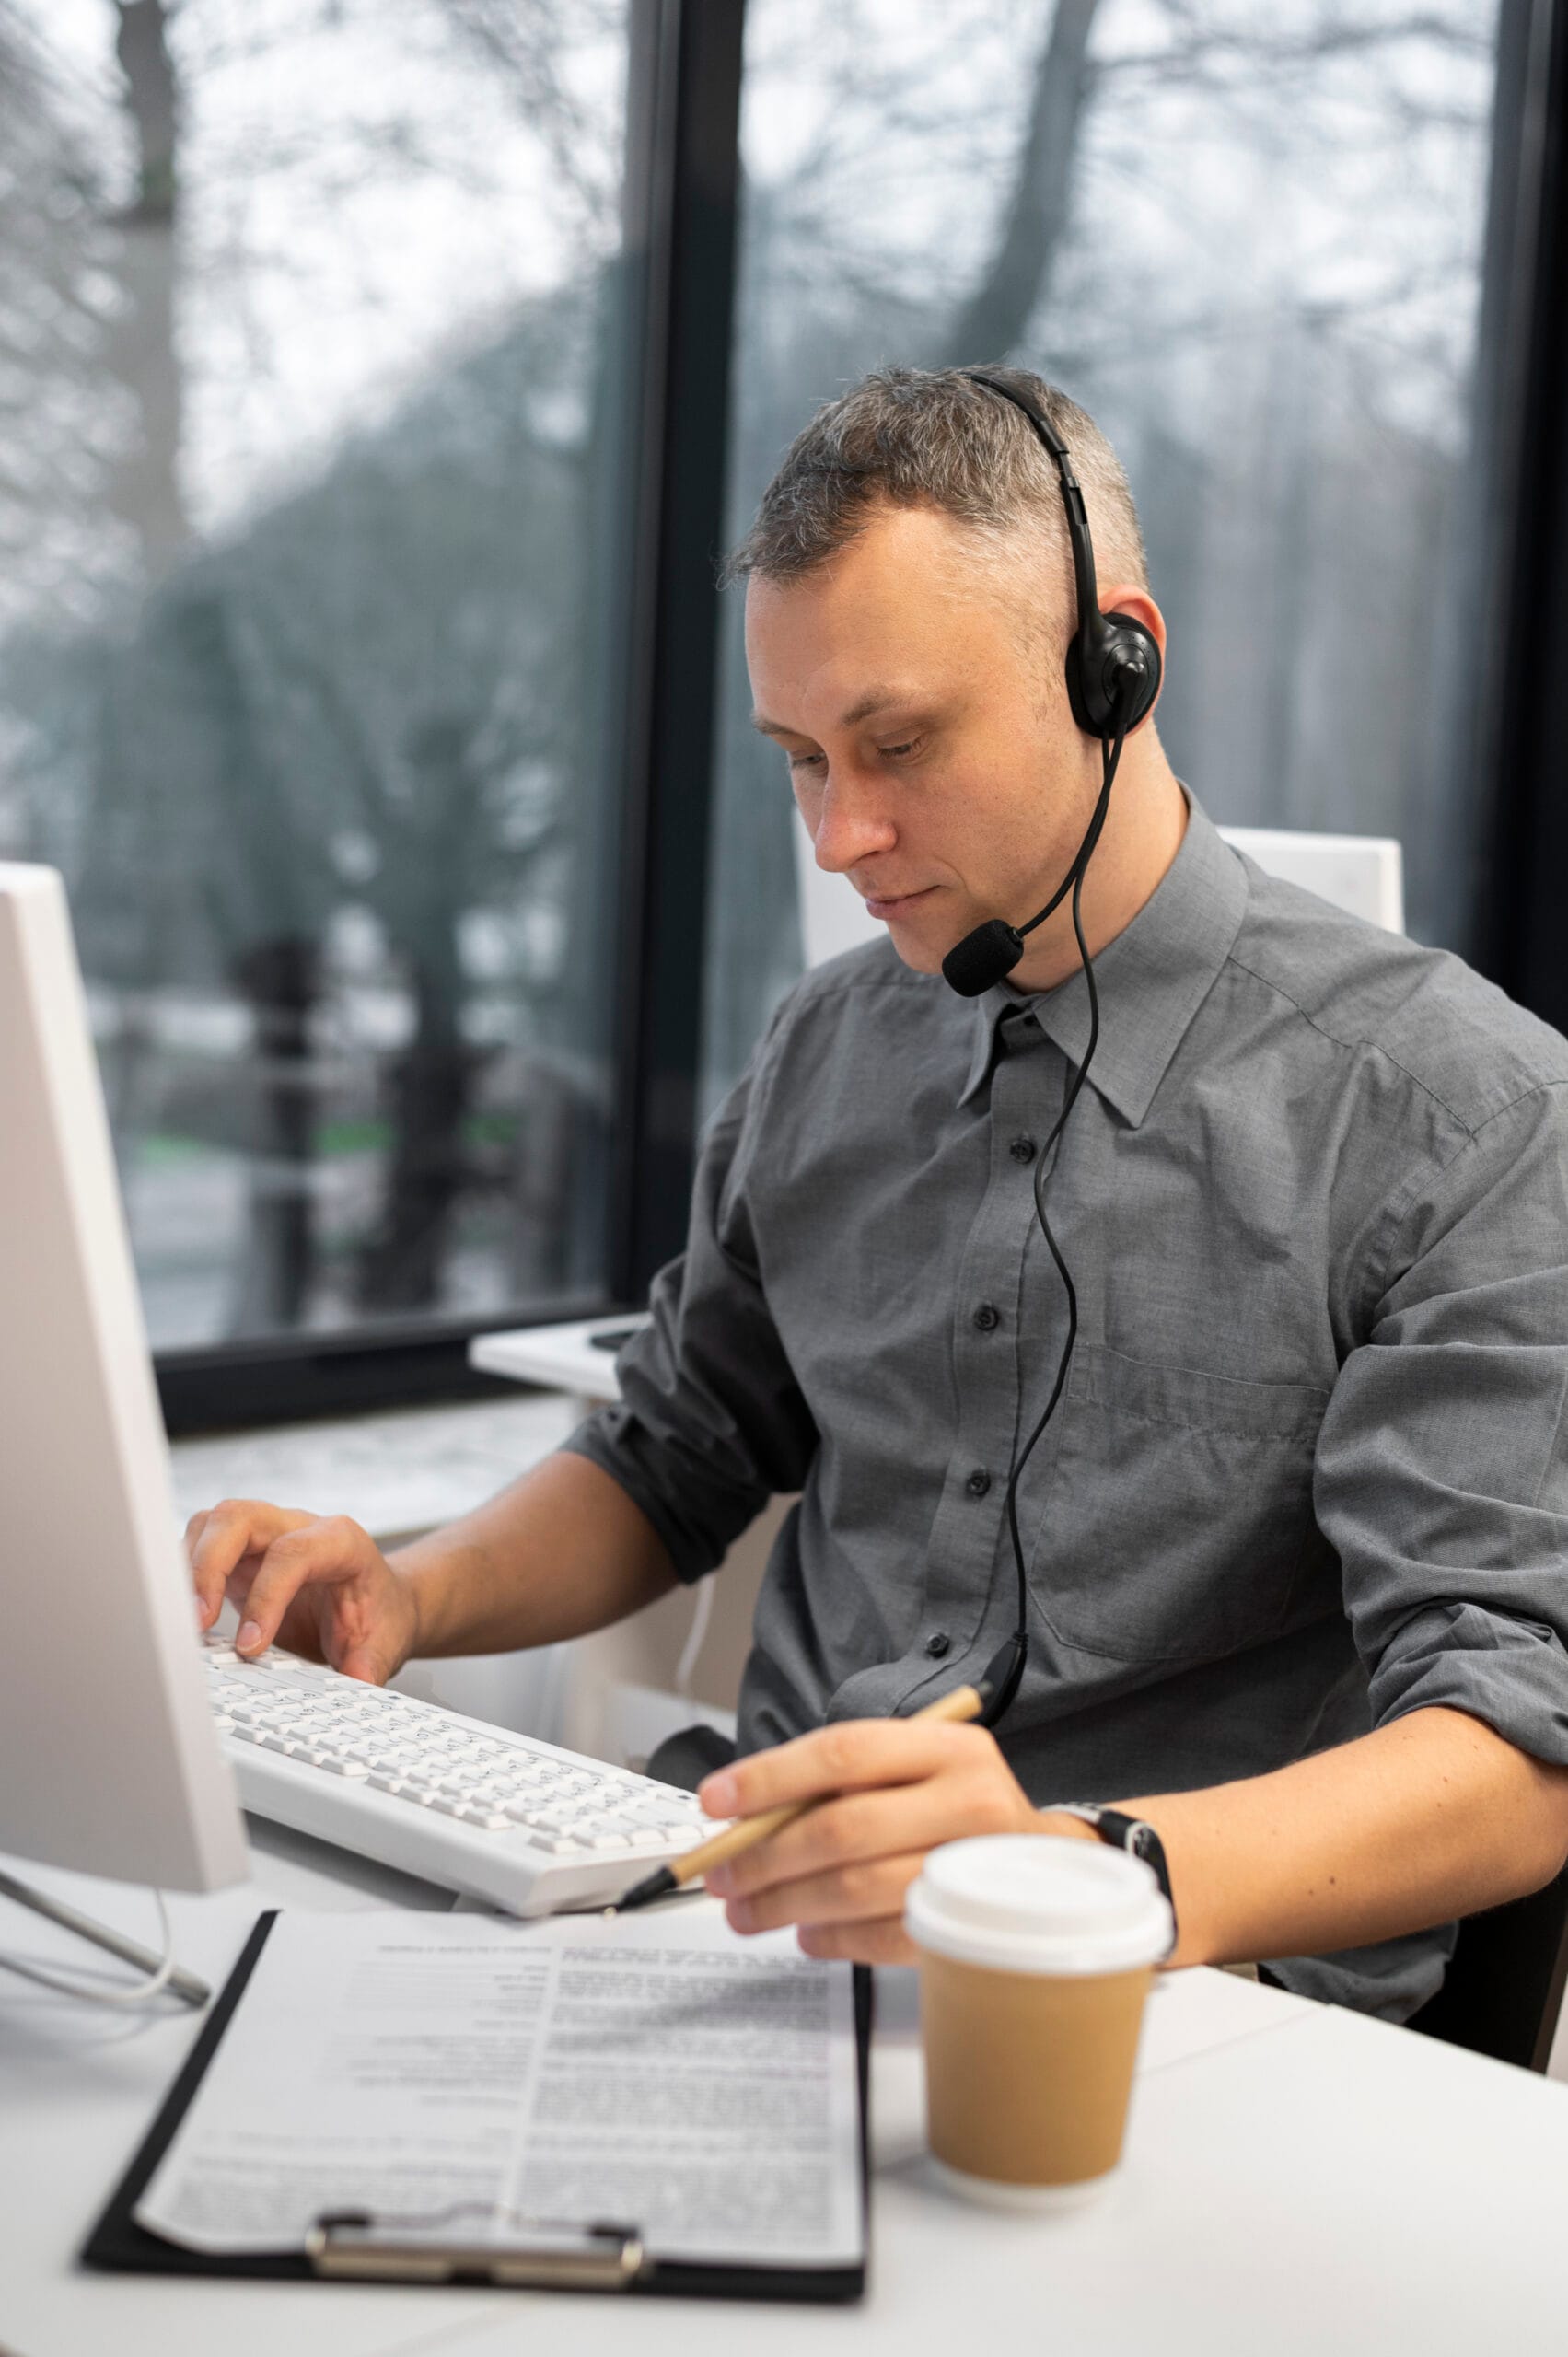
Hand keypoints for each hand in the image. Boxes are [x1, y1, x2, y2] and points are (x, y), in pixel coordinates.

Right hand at [186, 1497, 420, 1684]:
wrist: (380, 1602)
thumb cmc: (380, 1614)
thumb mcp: (384, 1644)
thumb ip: (369, 1664)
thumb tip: (356, 1683)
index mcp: (340, 1540)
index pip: (292, 1552)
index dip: (267, 1596)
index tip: (251, 1647)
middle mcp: (296, 1526)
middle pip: (238, 1517)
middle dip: (208, 1566)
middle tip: (198, 1623)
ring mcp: (264, 1536)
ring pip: (210, 1525)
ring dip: (188, 1570)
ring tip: (184, 1622)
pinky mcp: (239, 1556)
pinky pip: (199, 1548)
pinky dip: (184, 1578)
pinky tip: (185, 1617)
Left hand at [695, 1718, 1051, 1964]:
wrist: (1042, 1864)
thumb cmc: (954, 1811)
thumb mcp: (913, 1771)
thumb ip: (841, 1784)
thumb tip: (746, 1819)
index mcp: (948, 1747)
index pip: (843, 1752)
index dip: (769, 1777)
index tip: (715, 1800)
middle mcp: (969, 1799)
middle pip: (843, 1827)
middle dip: (765, 1856)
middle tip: (719, 1874)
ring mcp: (974, 1868)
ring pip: (856, 1889)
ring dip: (785, 1904)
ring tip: (745, 1910)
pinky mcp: (971, 1927)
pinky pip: (881, 1938)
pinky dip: (831, 1940)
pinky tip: (805, 1935)